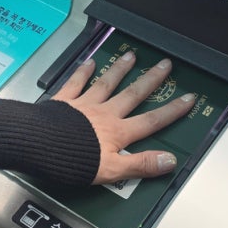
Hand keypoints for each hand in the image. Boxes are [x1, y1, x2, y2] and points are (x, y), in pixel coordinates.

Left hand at [52, 50, 195, 184]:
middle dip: (150, 80)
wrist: (39, 145)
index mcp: (117, 133)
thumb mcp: (111, 171)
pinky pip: (76, 83)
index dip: (171, 111)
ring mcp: (84, 105)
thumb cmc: (72, 161)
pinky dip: (83, 72)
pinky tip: (89, 62)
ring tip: (132, 56)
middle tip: (165, 64)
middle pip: (132, 95)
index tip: (188, 98)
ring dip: (120, 70)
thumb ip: (140, 165)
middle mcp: (104, 114)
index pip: (150, 121)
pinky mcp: (63, 102)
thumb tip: (169, 161)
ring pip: (106, 83)